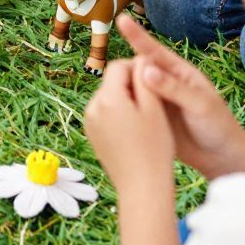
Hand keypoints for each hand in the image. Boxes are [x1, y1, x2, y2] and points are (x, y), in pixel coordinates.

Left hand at [83, 55, 176, 196]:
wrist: (142, 188)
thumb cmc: (154, 147)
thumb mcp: (154, 108)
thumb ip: (145, 78)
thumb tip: (140, 56)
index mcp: (108, 98)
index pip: (119, 66)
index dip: (138, 68)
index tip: (154, 81)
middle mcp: (92, 107)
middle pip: (112, 82)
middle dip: (130, 85)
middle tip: (153, 101)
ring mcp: (89, 123)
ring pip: (108, 98)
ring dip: (124, 100)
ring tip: (146, 118)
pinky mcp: (92, 136)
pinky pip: (104, 114)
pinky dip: (118, 115)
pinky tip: (135, 130)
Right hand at [116, 14, 244, 179]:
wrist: (222, 159)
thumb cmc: (218, 126)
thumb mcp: (200, 105)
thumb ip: (174, 89)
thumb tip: (146, 70)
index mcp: (180, 73)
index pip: (155, 52)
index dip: (138, 36)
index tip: (122, 20)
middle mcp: (167, 84)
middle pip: (140, 69)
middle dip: (124, 66)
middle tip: (111, 72)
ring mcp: (159, 102)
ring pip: (135, 89)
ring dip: (121, 87)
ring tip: (107, 91)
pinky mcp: (153, 120)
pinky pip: (136, 109)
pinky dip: (124, 107)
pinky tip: (110, 109)